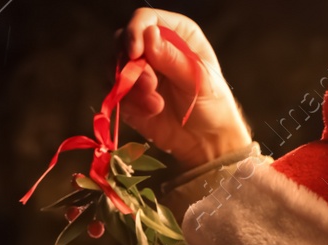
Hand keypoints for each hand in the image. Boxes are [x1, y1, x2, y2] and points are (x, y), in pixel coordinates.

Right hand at [118, 8, 252, 168]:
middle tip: (150, 86)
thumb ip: (173, 58)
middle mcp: (153, 48)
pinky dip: (131, 104)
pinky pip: (117, 93)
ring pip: (115, 67)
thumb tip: (149, 35)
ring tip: (156, 105)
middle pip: (122, 41)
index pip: (145, 19)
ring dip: (131, 87)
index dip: (135, 31)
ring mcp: (139, 72)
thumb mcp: (199, 80)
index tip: (135, 52)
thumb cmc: (212, 104)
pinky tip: (153, 112)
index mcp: (176, 33)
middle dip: (130, 65)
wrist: (207, 140)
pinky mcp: (129, 96)